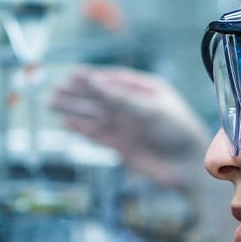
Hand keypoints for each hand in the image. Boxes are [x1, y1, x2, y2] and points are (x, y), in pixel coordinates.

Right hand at [52, 67, 209, 189]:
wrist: (188, 167)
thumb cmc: (177, 132)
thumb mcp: (150, 110)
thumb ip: (120, 97)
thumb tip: (94, 82)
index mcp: (146, 90)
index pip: (113, 79)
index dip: (91, 77)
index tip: (70, 74)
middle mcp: (134, 106)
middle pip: (100, 96)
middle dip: (77, 93)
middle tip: (54, 89)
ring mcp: (127, 126)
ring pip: (95, 114)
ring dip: (74, 109)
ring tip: (52, 103)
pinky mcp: (122, 145)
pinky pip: (98, 134)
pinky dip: (82, 128)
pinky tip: (67, 123)